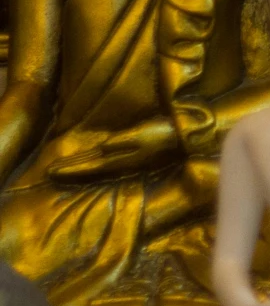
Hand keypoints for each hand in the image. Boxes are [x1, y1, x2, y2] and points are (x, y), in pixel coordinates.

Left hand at [48, 119, 178, 180]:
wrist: (185, 138)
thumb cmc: (164, 133)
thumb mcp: (143, 134)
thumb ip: (122, 141)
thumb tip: (102, 147)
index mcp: (120, 157)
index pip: (89, 165)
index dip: (70, 168)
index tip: (50, 171)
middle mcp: (120, 161)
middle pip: (89, 166)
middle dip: (70, 169)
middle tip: (49, 173)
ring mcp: (126, 159)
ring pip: (96, 164)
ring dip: (79, 166)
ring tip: (62, 169)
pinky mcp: (132, 155)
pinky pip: (106, 161)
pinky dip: (93, 162)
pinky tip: (91, 162)